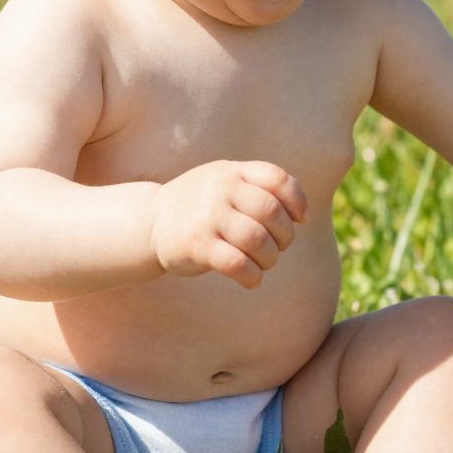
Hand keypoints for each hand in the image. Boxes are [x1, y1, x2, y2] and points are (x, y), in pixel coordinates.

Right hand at [150, 160, 308, 289]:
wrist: (150, 222)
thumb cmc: (201, 206)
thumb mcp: (225, 182)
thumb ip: (259, 188)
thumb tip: (302, 215)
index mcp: (232, 172)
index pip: (277, 178)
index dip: (297, 201)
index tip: (300, 220)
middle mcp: (220, 189)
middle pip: (272, 212)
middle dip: (285, 236)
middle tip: (277, 248)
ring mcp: (208, 216)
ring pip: (258, 240)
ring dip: (270, 258)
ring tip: (263, 264)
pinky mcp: (197, 245)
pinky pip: (237, 263)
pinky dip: (252, 276)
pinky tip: (251, 280)